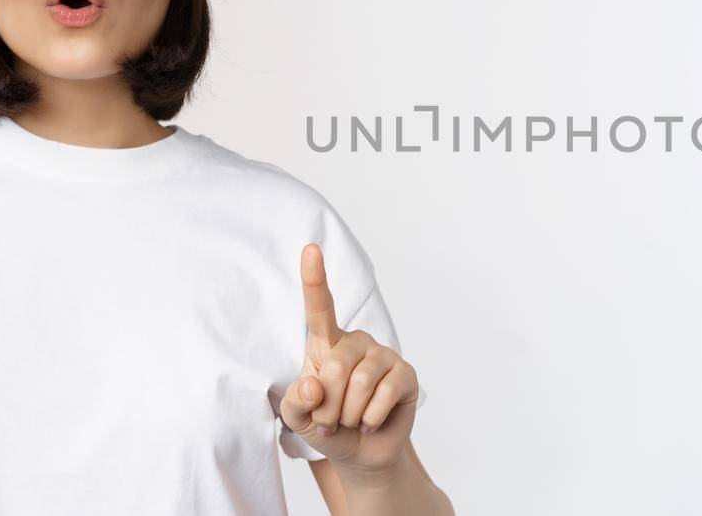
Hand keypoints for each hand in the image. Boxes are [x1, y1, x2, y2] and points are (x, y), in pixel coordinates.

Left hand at [277, 243, 420, 476]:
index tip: (310, 248)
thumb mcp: (299, 419)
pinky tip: (371, 423)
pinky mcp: (406, 374)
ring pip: (360, 383)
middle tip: (329, 421)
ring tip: (351, 422)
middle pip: (336, 365)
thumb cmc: (327, 425)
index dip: (314, 278)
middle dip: (328, 405)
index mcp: (326, 343)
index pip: (319, 307)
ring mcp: (384, 355)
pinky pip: (385, 393)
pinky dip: (371, 418)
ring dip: (349, 415)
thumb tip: (313, 385)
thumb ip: (295, 403)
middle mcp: (357, 341)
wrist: (361, 453)